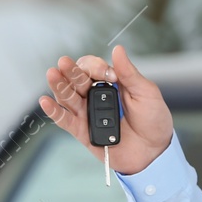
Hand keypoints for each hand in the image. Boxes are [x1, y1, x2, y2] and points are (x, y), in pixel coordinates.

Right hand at [39, 44, 172, 175]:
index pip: (93, 67)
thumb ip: (129, 73)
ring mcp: (87, 113)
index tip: (109, 74)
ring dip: (58, 85)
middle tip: (64, 63)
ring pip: (67, 96)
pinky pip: (65, 120)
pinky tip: (46, 101)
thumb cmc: (153, 120)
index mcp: (110, 82)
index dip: (96, 67)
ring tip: (52, 75)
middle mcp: (94, 95)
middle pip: (76, 79)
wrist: (155, 152)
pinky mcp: (82, 131)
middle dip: (70, 71)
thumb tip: (118, 49)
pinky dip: (54, 111)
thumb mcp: (147, 93)